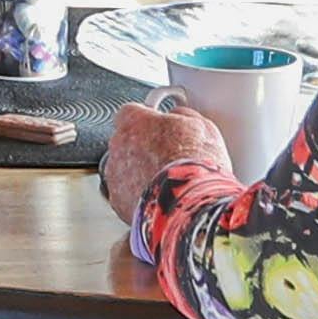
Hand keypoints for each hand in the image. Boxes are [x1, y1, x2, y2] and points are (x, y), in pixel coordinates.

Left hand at [100, 97, 229, 227]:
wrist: (190, 206)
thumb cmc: (195, 166)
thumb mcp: (202, 127)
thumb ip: (183, 116)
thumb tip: (180, 116)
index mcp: (134, 122)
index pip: (131, 112)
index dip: (148, 120)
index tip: (159, 127)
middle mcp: (118, 147)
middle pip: (126, 141)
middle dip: (143, 148)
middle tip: (168, 157)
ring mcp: (115, 176)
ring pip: (124, 169)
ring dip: (140, 172)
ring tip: (167, 182)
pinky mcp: (118, 202)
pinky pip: (126, 194)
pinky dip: (139, 195)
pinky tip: (161, 198)